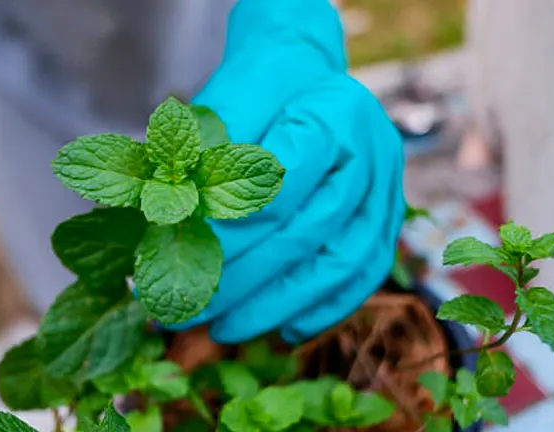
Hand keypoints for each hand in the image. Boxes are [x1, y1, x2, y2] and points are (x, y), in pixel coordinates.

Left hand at [167, 0, 405, 343]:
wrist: (305, 77)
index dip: (228, 228)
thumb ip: (203, 156)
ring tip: (226, 330)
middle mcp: (372, 153)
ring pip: (339, 262)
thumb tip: (166, 225)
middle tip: (191, 306)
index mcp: (333, 113)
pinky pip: (363, 273)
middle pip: (307, 231)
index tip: (180, 256)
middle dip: (242, 279)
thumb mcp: (224, 99)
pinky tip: (283, 330)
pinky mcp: (387, 218)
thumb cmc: (260, 86)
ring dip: (279, 305)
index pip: (279, 184)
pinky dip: (323, 308)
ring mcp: (387, 189)